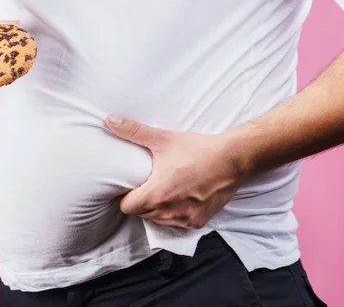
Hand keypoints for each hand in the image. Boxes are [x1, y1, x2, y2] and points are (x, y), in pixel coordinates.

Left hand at [106, 116, 244, 228]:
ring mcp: (185, 219)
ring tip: (163, 190)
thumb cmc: (198, 149)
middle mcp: (170, 211)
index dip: (126, 196)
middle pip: (141, 214)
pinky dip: (174, 213)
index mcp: (157, 194)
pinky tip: (179, 197)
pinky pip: (176, 224)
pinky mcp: (198, 222)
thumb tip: (110, 120)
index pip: (127, 207)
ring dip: (156, 209)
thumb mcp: (163, 139)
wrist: (233, 159)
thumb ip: (134, 131)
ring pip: (158, 221)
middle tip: (147, 184)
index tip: (131, 185)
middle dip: (141, 201)